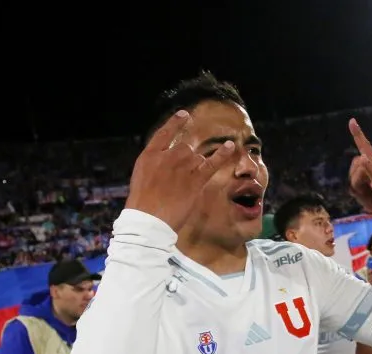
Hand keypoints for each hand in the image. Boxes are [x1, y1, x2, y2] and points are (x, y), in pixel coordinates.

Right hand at [124, 110, 236, 230]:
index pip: (164, 133)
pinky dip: (222, 154)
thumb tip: (168, 161)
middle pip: (185, 147)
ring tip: (185, 186)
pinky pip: (213, 163)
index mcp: (150, 155)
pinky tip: (231, 146)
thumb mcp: (141, 177)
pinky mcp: (196, 180)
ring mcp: (183, 167)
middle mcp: (168, 156)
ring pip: (197, 158)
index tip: (185, 114)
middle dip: (186, 159)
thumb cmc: (142, 204)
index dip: (175, 123)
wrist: (149, 220)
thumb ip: (155, 165)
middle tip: (180, 179)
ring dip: (195, 168)